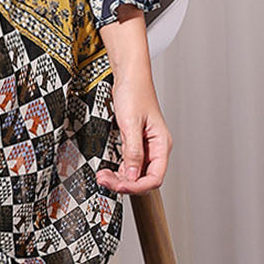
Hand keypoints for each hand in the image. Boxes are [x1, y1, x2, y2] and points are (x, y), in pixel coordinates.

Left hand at [96, 74, 172, 195]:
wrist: (129, 76)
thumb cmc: (134, 93)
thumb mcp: (130, 123)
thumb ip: (133, 150)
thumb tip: (132, 175)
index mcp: (161, 144)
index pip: (155, 177)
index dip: (137, 186)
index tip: (119, 187)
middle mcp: (156, 148)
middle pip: (144, 178)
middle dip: (125, 183)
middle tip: (104, 181)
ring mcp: (146, 146)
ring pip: (135, 173)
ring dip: (119, 179)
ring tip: (102, 177)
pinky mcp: (135, 143)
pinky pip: (129, 164)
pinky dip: (119, 170)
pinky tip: (108, 171)